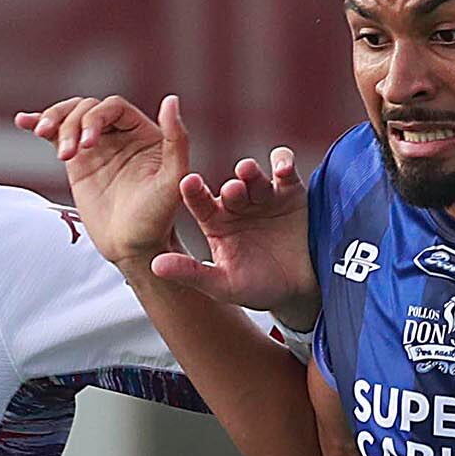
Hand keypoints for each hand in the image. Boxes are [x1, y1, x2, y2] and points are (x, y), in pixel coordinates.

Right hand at [14, 93, 189, 267]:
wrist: (132, 248)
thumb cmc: (157, 218)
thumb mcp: (173, 180)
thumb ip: (177, 139)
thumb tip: (171, 100)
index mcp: (144, 132)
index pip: (113, 107)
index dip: (96, 118)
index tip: (88, 145)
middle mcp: (120, 134)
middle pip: (87, 108)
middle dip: (72, 124)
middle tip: (68, 155)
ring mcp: (96, 146)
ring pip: (70, 116)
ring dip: (54, 121)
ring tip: (44, 136)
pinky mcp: (77, 161)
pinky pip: (56, 136)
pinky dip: (39, 124)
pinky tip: (23, 121)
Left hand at [163, 145, 312, 315]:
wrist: (301, 292)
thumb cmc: (258, 289)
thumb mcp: (222, 286)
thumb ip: (191, 273)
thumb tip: (154, 265)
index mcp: (215, 222)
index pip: (200, 202)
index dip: (194, 192)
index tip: (188, 182)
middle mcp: (237, 205)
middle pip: (231, 186)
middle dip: (232, 186)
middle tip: (232, 190)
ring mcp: (263, 195)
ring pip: (254, 174)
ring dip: (252, 172)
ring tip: (248, 173)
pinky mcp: (291, 191)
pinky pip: (285, 169)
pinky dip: (283, 163)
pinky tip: (282, 171)